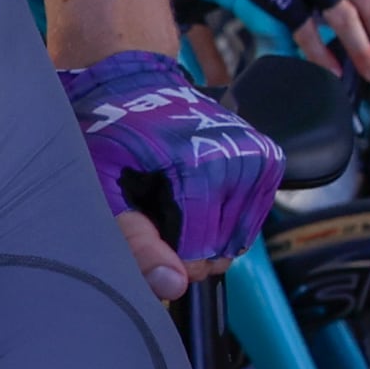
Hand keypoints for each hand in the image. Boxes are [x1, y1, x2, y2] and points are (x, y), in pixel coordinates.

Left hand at [58, 50, 282, 295]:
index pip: (197, 255)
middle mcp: (240, 158)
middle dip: (184, 246)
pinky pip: (251, 217)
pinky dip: (224, 217)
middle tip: (152, 212)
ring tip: (173, 199)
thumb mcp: (101, 186)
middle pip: (221, 250)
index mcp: (201, 165)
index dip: (163, 259)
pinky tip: (197, 194)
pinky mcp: (268, 158)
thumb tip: (172, 286)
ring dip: (205, 232)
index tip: (141, 234)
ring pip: (239, 238)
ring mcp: (259, 156)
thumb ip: (133, 240)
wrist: (133, 82)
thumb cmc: (106, 134)